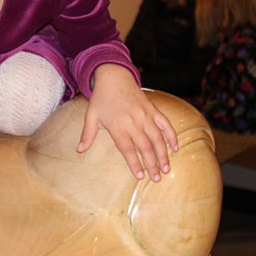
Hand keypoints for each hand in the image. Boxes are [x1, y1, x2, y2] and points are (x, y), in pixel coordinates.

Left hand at [77, 64, 178, 181]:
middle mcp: (133, 122)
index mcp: (117, 126)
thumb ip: (87, 134)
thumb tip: (79, 150)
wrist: (114, 77)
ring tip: (166, 169)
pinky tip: (175, 148)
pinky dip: (172, 136)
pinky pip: (166, 124)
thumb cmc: (101, 99)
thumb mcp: (91, 116)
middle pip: (145, 147)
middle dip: (152, 165)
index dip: (134, 164)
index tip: (140, 176)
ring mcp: (145, 115)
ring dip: (163, 155)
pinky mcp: (153, 109)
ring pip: (158, 139)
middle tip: (156, 179)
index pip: (127, 149)